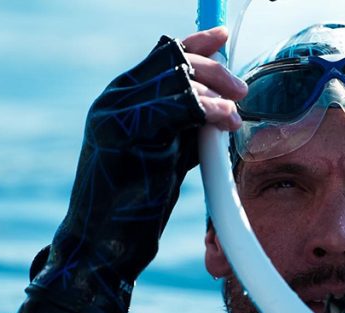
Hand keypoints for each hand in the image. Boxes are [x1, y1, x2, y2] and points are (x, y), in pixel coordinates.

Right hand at [28, 28, 246, 312]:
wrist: (104, 243)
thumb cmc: (137, 204)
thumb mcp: (166, 154)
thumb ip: (184, 126)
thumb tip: (219, 106)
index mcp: (121, 101)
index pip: (161, 55)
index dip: (195, 42)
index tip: (223, 38)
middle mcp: (115, 100)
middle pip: (172, 58)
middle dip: (214, 68)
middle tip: (240, 92)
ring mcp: (117, 113)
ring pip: (177, 76)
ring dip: (214, 92)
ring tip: (232, 118)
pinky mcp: (126, 132)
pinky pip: (179, 103)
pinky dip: (209, 108)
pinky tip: (225, 123)